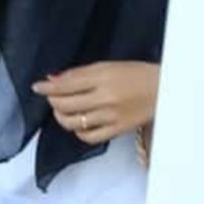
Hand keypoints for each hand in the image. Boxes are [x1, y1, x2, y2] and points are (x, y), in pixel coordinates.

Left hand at [32, 62, 159, 145]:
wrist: (167, 89)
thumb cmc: (137, 74)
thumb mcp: (109, 66)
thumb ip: (80, 73)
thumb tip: (53, 79)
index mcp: (104, 77)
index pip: (66, 85)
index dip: (48, 88)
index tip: (37, 87)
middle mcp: (106, 98)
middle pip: (66, 104)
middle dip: (53, 101)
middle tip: (52, 98)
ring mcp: (111, 116)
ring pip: (73, 122)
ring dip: (61, 117)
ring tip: (62, 111)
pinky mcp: (118, 130)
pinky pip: (89, 137)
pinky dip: (78, 131)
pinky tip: (78, 124)